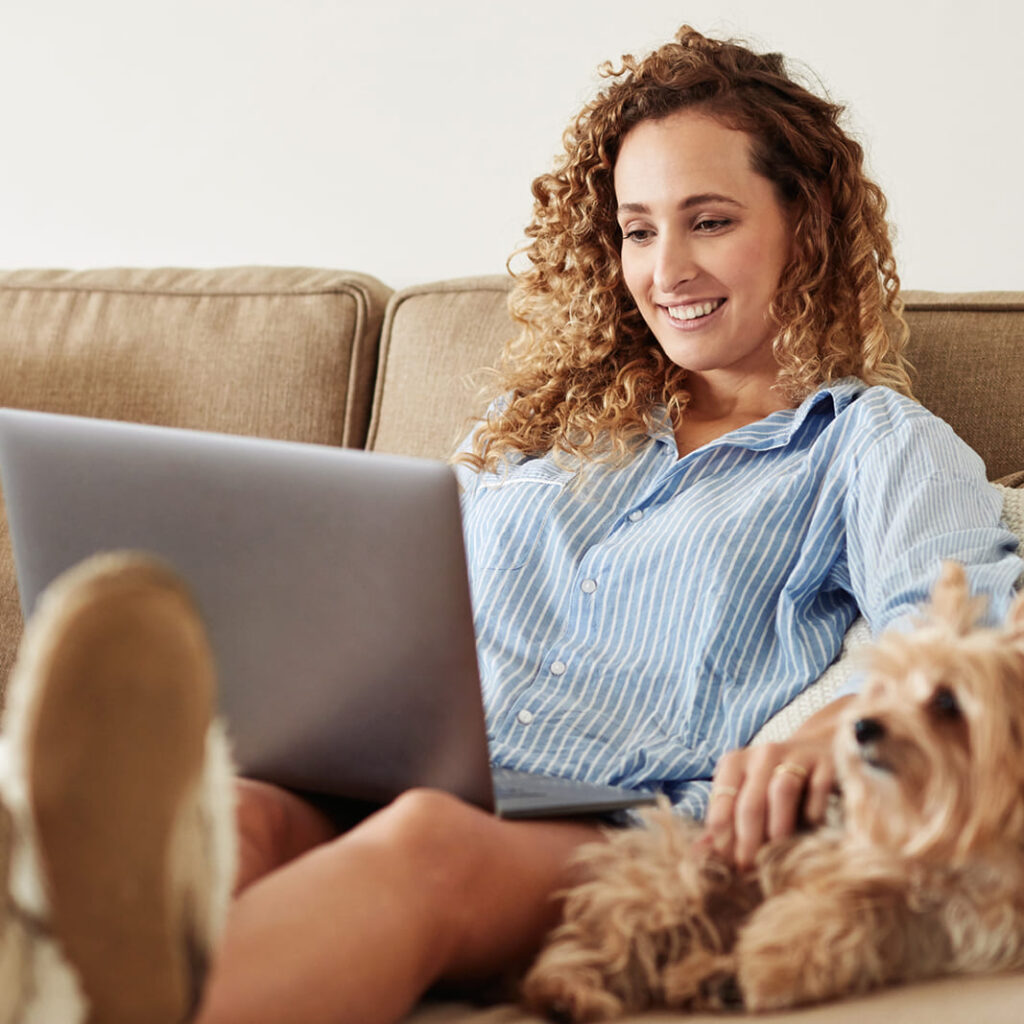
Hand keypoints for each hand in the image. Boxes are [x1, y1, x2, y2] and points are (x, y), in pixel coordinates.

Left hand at [700, 696, 852, 869]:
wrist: (818, 748)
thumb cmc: (773, 781)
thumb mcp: (746, 795)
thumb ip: (724, 822)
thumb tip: (697, 855)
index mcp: (735, 762)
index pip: (721, 802)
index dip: (724, 839)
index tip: (730, 867)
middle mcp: (762, 754)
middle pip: (750, 802)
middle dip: (749, 843)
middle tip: (752, 871)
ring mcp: (796, 754)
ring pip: (782, 791)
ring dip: (779, 829)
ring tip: (779, 857)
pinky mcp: (826, 762)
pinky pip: (818, 789)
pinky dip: (814, 813)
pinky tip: (812, 832)